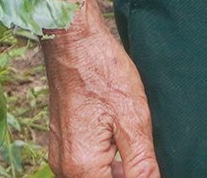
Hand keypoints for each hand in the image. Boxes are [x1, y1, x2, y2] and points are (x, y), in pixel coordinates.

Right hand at [41, 19, 159, 177]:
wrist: (73, 42)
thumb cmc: (102, 72)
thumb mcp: (134, 120)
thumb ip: (142, 165)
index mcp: (82, 167)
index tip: (145, 164)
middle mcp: (65, 167)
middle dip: (127, 175)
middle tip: (145, 156)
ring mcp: (61, 156)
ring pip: (95, 177)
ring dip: (119, 171)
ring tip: (137, 145)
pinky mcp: (64, 143)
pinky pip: (86, 166)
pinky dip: (107, 162)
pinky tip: (124, 142)